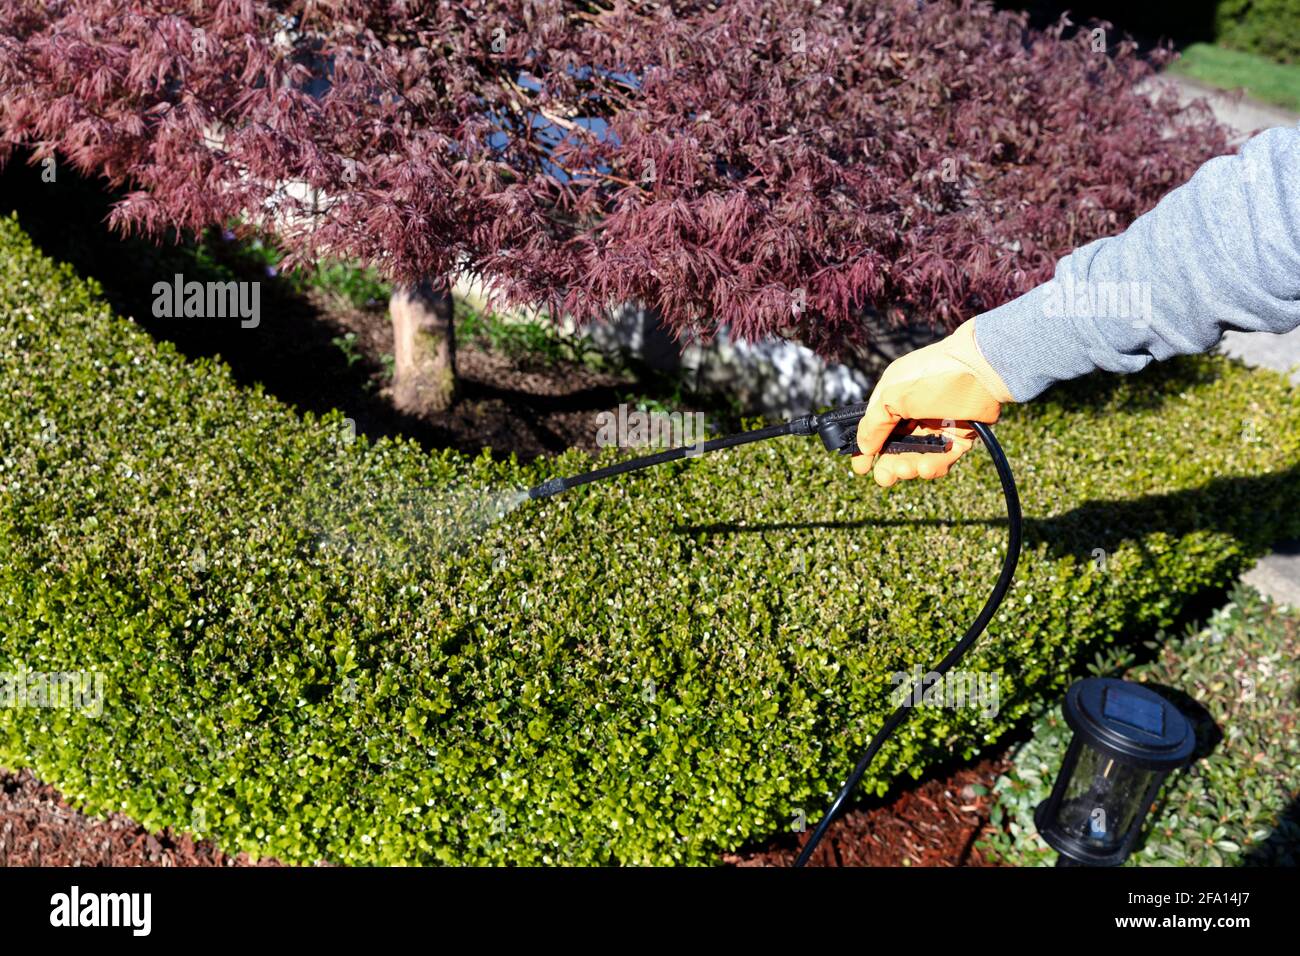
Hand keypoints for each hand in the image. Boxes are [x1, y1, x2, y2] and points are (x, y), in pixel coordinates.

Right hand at [852, 320, 1012, 486]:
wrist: (982, 371)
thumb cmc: (932, 376)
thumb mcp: (893, 396)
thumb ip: (873, 424)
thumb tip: (862, 447)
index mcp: (894, 399)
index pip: (876, 429)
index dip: (867, 449)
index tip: (860, 469)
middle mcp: (914, 413)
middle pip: (897, 448)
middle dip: (889, 465)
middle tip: (885, 478)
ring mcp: (937, 426)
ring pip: (918, 456)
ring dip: (910, 467)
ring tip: (906, 470)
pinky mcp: (960, 437)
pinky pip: (942, 459)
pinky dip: (934, 466)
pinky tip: (927, 467)